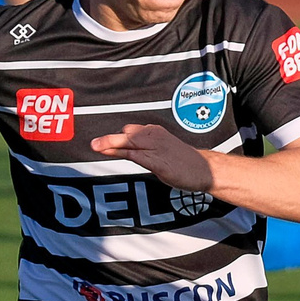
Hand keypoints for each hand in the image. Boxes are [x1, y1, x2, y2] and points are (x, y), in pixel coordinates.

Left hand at [88, 122, 211, 191]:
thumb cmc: (185, 161)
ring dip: (111, 144)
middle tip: (93, 143)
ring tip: (97, 146)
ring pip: (129, 142)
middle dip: (109, 139)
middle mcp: (155, 137)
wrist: (206, 169)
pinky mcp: (159, 161)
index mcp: (155, 132)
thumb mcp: (163, 151)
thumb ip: (145, 149)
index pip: (130, 131)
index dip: (115, 137)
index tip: (100, 141)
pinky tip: (112, 154)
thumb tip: (128, 150)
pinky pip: (138, 155)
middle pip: (127, 135)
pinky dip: (124, 154)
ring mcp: (157, 148)